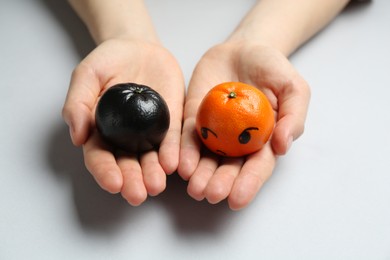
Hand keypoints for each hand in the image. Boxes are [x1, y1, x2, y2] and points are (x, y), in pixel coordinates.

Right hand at [62, 39, 184, 205]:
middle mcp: (125, 138)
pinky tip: (174, 164)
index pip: (100, 157)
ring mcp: (149, 132)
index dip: (105, 172)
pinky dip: (172, 152)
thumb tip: (77, 136)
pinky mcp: (170, 122)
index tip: (113, 183)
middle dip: (132, 180)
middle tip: (137, 194)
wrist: (138, 47)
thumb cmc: (107, 61)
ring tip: (156, 186)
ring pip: (150, 158)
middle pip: (127, 164)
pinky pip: (172, 139)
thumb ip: (78, 103)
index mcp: (101, 131)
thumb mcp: (86, 76)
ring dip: (153, 174)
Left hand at [178, 41, 309, 209]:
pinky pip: (187, 137)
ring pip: (206, 159)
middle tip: (210, 194)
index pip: (256, 167)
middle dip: (219, 183)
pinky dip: (183, 151)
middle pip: (228, 168)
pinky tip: (179, 164)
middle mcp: (238, 141)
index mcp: (263, 140)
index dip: (248, 184)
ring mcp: (214, 132)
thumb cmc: (272, 69)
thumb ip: (293, 116)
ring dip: (199, 175)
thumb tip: (282, 146)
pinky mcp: (194, 119)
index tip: (237, 199)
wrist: (243, 48)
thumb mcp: (294, 88)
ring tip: (194, 188)